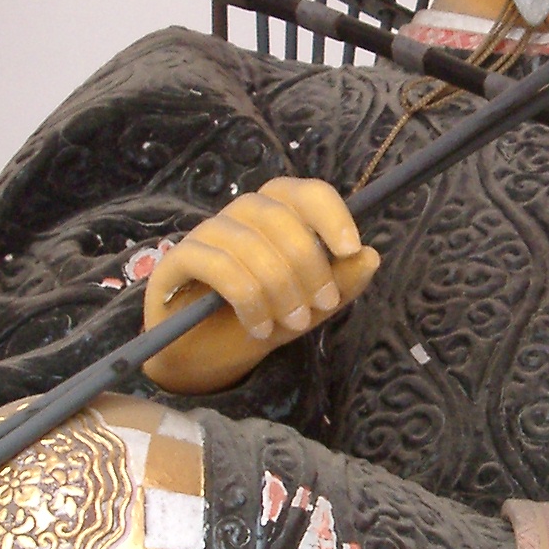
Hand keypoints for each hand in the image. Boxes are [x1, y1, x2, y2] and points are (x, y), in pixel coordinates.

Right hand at [142, 178, 381, 393]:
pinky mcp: (178, 259)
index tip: (350, 249)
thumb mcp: (311, 306)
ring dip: (279, 289)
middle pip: (280, 218)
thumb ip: (342, 283)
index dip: (331, 214)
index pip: (305, 192)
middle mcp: (240, 214)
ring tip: (291, 323)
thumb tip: (371, 256)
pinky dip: (247, 299)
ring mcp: (206, 233)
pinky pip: (217, 265)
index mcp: (277, 213)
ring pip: (250, 244)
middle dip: (309, 267)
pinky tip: (258, 326)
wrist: (207, 356)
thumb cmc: (262, 319)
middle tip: (321, 307)